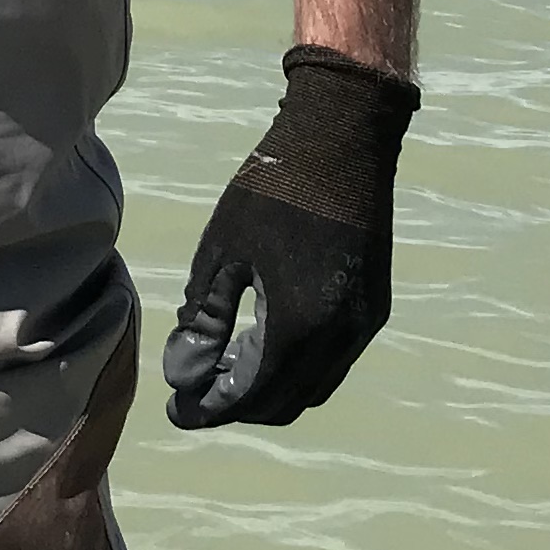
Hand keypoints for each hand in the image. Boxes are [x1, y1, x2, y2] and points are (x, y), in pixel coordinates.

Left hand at [160, 46, 416, 428]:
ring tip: (225, 368)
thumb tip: (183, 372)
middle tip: (195, 391)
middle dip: (237, 406)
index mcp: (299, 325)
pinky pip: (333, 363)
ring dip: (270, 390)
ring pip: (313, 387)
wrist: (344, 140)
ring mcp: (364, 325)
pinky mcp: (374, 308)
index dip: (209, 409)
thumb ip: (202, 318)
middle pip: (284, 403)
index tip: (176, 410)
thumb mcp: (223, 251)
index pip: (250, 396)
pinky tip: (264, 344)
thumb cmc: (273, 188)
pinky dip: (297, 368)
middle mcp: (340, 338)